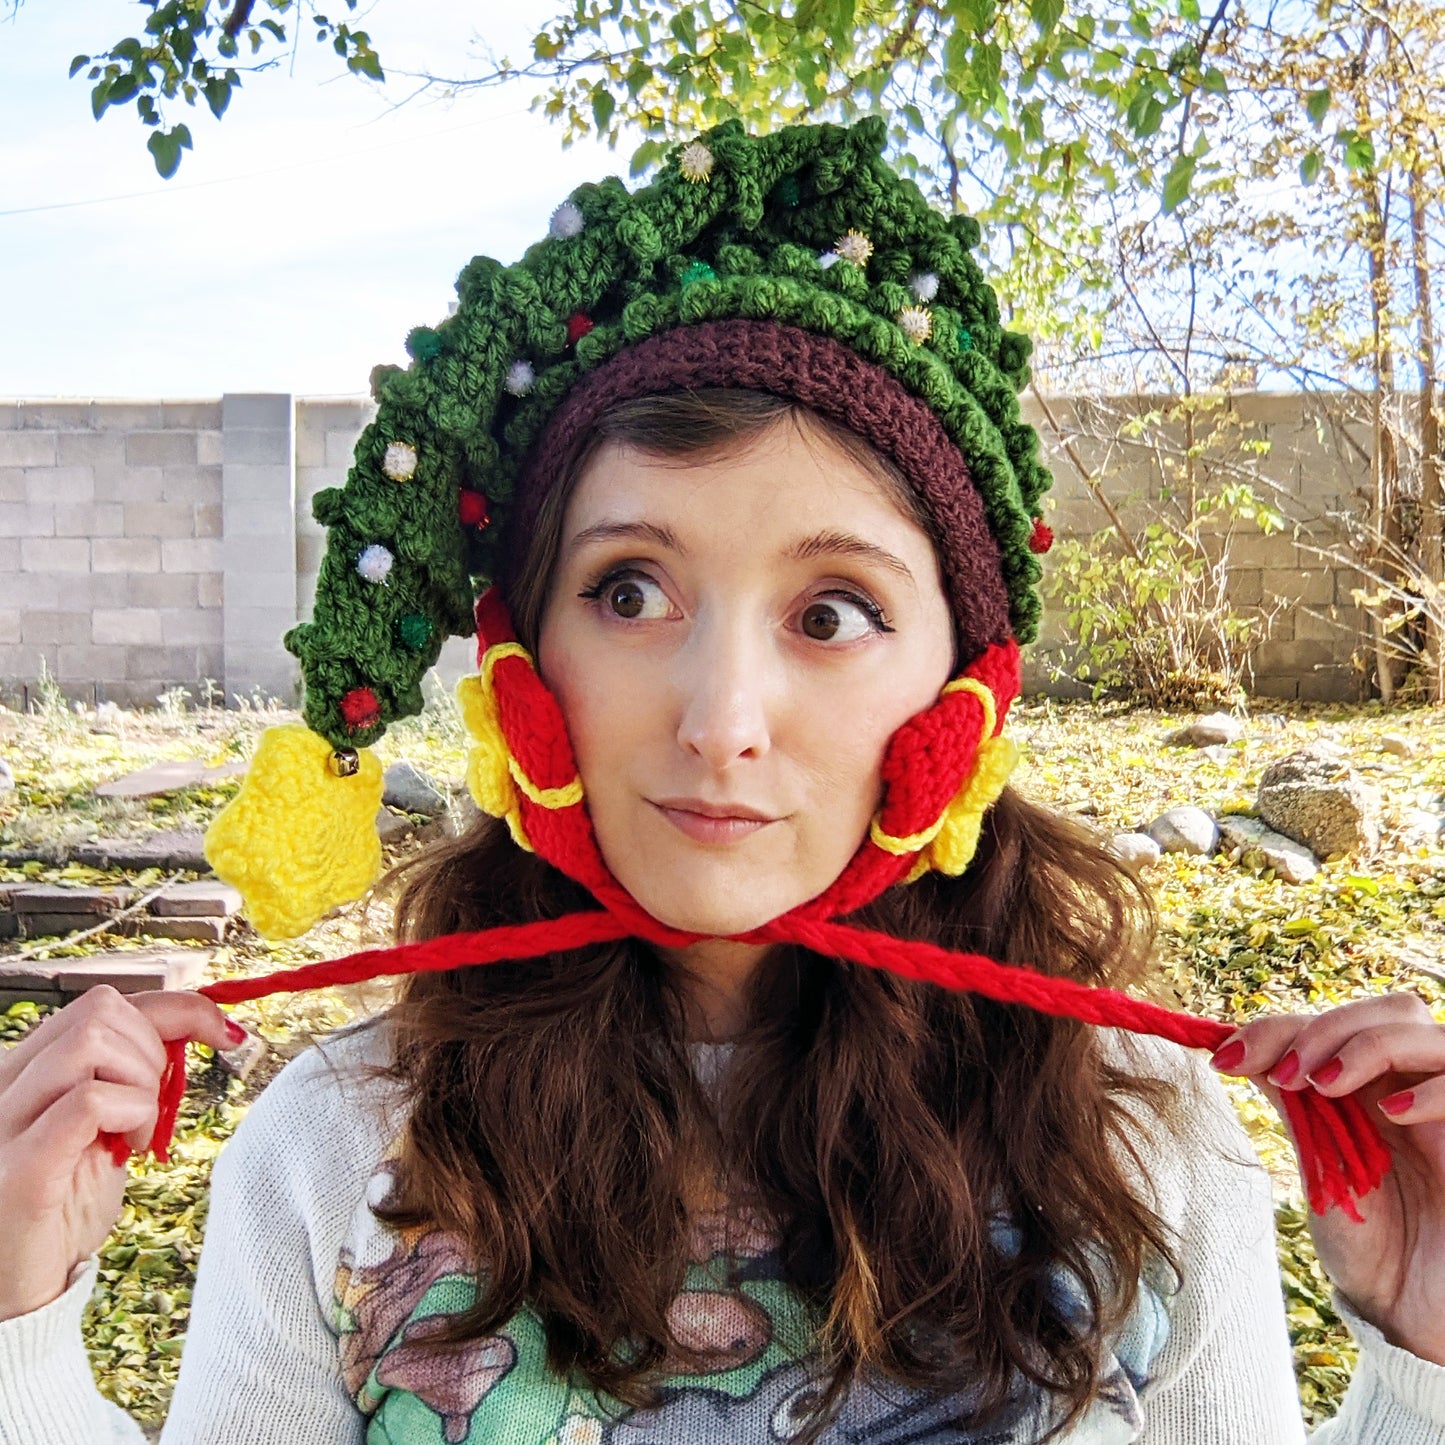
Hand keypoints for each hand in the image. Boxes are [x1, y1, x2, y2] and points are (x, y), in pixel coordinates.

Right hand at [0, 985, 240, 1321]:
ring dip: (139, 1082)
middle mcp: (5, 1084)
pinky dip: (129, 1112)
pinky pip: (86, 1102)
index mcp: (26, 1068)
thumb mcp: (110, 1124)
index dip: (178, 1007)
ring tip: (136, 1133)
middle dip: (153, 1050)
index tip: (226, 1032)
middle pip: (100, 1010)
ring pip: (91, 1041)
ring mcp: (5, 1121)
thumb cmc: (66, 1205)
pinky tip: (128, 1149)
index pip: (105, 1002)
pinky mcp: (21, 1167)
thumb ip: (133, 1074)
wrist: (22, 1287)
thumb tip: (196, 1023)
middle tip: (153, 1109)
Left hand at [1212, 993, 1444, 1364]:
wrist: (1409, 1312)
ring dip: (1368, 1044)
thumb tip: (1241, 1051)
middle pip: (1390, 1009)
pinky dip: (1431, 1087)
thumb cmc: (1369, 1244)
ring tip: (1325, 1086)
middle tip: (1285, 1073)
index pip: (1334, 1022)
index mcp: (1372, 1086)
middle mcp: (1413, 1087)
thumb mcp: (1318, 1166)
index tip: (1226, 1057)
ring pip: (1429, 1031)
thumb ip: (1295, 1106)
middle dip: (1327, 1026)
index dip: (1279, 1026)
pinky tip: (1392, 1113)